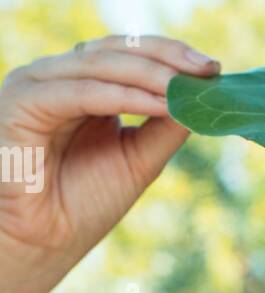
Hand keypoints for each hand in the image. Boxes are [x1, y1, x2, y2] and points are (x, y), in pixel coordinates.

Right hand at [0, 34, 220, 292]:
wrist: (43, 244)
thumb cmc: (82, 205)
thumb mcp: (138, 158)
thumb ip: (165, 125)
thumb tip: (203, 97)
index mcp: (80, 84)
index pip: (129, 52)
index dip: (171, 55)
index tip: (214, 69)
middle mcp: (55, 77)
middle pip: (117, 49)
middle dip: (168, 58)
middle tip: (208, 70)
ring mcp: (36, 85)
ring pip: (101, 64)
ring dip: (151, 76)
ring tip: (188, 90)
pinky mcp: (23, 102)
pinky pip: (81, 92)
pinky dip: (123, 96)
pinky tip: (159, 104)